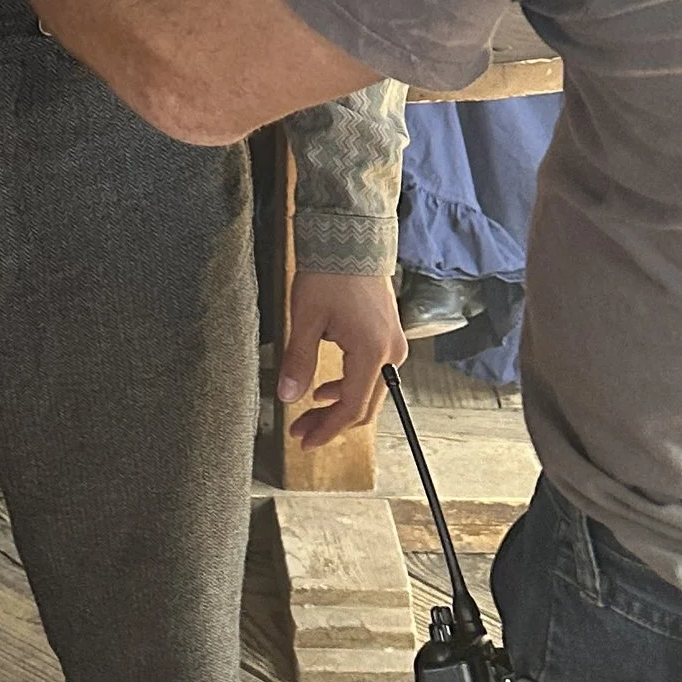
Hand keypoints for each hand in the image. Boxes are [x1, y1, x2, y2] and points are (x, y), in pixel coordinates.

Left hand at [282, 271, 405, 449]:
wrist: (351, 239)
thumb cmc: (329, 274)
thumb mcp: (305, 319)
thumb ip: (298, 361)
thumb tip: (287, 397)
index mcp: (372, 353)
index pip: (351, 408)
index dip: (327, 430)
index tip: (304, 441)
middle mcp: (391, 354)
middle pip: (364, 406)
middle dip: (331, 424)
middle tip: (300, 432)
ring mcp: (393, 345)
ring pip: (369, 393)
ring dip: (339, 407)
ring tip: (308, 412)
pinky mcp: (388, 336)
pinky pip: (372, 375)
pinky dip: (349, 388)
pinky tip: (326, 389)